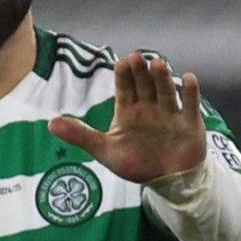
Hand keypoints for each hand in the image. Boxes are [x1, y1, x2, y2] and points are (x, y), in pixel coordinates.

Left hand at [50, 51, 210, 185]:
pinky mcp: (189, 123)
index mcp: (129, 110)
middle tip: (137, 58)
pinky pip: (190, 105)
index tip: (121, 63)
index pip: (125, 88)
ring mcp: (170, 113)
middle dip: (142, 72)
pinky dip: (190, 93)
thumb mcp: (105, 151)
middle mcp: (150, 107)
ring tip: (158, 64)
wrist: (167, 182)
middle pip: (145, 85)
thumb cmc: (137, 163)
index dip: (124, 76)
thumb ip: (81, 136)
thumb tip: (50, 124)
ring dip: (162, 78)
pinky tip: (188, 78)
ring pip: (166, 91)